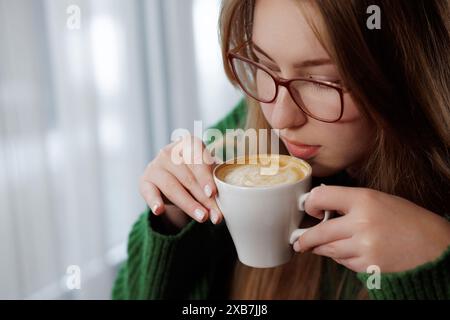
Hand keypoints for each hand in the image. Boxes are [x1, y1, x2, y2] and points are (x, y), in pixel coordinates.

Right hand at [139, 135, 222, 227]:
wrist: (172, 179)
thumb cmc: (196, 173)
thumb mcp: (207, 171)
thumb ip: (218, 177)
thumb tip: (236, 190)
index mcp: (188, 144)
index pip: (198, 158)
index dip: (205, 176)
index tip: (213, 193)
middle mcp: (169, 152)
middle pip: (189, 177)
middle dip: (204, 199)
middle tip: (216, 215)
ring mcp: (155, 166)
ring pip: (173, 188)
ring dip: (189, 204)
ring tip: (202, 217)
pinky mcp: (144, 181)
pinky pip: (149, 192)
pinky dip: (154, 201)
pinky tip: (159, 211)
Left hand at [294, 185, 449, 272]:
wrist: (435, 246)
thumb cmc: (407, 220)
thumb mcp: (379, 200)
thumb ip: (350, 202)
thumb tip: (322, 207)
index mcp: (364, 199)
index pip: (322, 196)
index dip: (311, 203)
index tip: (310, 209)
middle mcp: (361, 222)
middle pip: (319, 232)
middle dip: (305, 238)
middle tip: (299, 241)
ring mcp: (364, 246)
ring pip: (328, 250)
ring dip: (320, 249)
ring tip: (316, 247)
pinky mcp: (367, 265)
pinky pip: (343, 262)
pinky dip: (340, 258)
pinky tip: (347, 252)